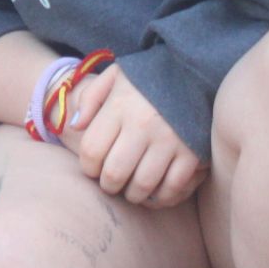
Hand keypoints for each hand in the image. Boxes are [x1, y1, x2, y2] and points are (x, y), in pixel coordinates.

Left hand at [63, 64, 204, 208]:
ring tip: (130, 189)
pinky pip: (173, 187)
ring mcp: (169, 140)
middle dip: (108, 185)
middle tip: (110, 183)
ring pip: (142, 185)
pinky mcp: (192, 152)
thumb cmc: (148, 75)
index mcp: (119, 105)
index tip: (92, 168)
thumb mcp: (114, 75)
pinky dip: (161, 197)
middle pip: (114, 173)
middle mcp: (142, 124)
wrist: (193, 70)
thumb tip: (75, 126)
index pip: (91, 150)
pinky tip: (154, 193)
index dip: (87, 167)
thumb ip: (90, 98)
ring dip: (132, 195)